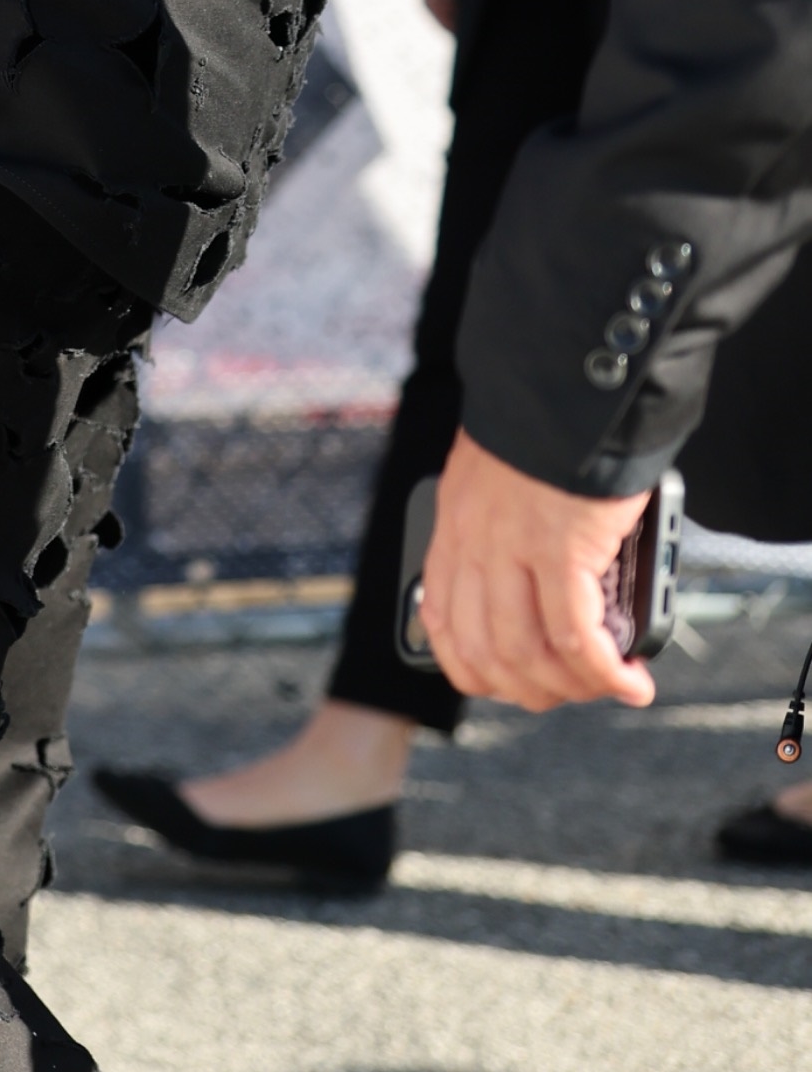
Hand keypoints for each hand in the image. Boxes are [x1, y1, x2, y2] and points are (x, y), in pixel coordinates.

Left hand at [419, 428, 654, 712]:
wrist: (563, 380)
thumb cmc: (541, 425)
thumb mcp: (493, 475)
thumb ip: (500, 524)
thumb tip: (533, 575)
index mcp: (452, 526)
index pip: (443, 622)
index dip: (475, 667)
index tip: (509, 681)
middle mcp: (472, 544)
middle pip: (485, 650)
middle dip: (530, 688)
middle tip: (569, 692)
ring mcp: (512, 549)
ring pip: (527, 653)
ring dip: (571, 687)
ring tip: (607, 686)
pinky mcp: (561, 549)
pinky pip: (576, 636)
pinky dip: (603, 671)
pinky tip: (628, 680)